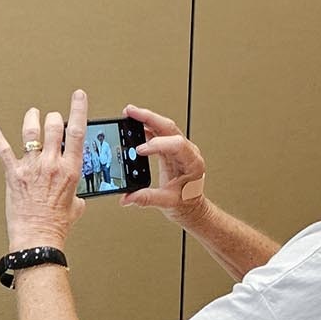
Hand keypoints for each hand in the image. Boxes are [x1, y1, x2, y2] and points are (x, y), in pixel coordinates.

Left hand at [0, 90, 88, 250]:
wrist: (38, 238)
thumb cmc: (56, 225)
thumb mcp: (76, 205)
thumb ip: (76, 193)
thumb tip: (75, 193)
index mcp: (70, 169)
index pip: (77, 132)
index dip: (78, 110)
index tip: (78, 97)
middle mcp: (51, 164)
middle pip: (53, 127)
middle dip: (53, 118)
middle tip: (52, 118)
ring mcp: (31, 167)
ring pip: (31, 133)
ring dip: (31, 120)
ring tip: (32, 115)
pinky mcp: (13, 174)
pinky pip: (2, 150)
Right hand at [118, 104, 207, 219]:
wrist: (192, 207)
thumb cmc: (187, 204)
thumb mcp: (168, 203)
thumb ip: (147, 199)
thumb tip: (128, 197)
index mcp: (192, 163)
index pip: (176, 144)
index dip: (157, 144)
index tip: (140, 150)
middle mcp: (188, 152)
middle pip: (168, 127)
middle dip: (149, 117)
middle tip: (131, 112)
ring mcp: (179, 150)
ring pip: (164, 127)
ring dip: (146, 118)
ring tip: (129, 114)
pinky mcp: (170, 150)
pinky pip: (159, 134)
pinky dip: (146, 128)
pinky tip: (134, 125)